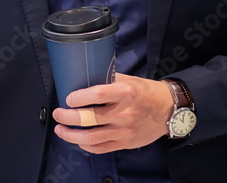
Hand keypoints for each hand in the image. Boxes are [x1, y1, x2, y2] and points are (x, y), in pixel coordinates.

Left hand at [51, 73, 172, 152]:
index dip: (78, 98)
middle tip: (58, 113)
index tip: (68, 98)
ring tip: (60, 129)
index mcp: (125, 92)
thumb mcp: (127, 79)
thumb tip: (82, 78)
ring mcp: (125, 130)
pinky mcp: (125, 143)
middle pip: (89, 118)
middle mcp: (124, 113)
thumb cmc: (145, 92)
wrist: (168, 109)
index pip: (96, 95)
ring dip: (71, 134)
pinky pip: (101, 148)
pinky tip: (78, 140)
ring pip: (92, 137)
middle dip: (68, 116)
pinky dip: (86, 146)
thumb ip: (106, 80)